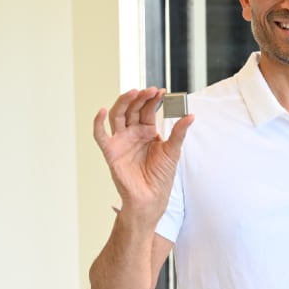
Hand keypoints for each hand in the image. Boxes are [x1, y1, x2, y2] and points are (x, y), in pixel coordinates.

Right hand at [93, 87, 193, 224]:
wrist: (151, 198)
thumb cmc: (161, 177)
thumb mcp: (173, 151)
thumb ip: (179, 132)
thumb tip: (191, 115)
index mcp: (147, 131)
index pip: (148, 110)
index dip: (153, 100)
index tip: (162, 91)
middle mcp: (133, 133)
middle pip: (132, 109)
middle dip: (141, 98)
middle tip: (150, 90)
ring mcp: (121, 141)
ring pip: (117, 116)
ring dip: (123, 103)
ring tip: (133, 92)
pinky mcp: (111, 152)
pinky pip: (100, 135)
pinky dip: (98, 123)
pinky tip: (102, 111)